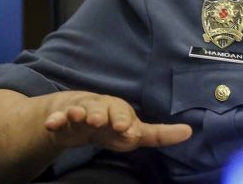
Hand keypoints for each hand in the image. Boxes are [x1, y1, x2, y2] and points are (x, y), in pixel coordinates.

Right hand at [42, 91, 191, 152]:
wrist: (75, 115)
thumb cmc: (110, 125)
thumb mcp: (131, 132)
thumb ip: (158, 135)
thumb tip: (190, 132)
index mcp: (119, 112)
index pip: (125, 114)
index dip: (125, 120)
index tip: (127, 129)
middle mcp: (102, 108)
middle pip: (103, 108)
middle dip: (103, 114)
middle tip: (101, 121)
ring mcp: (81, 111)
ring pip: (80, 110)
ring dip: (80, 113)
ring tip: (79, 117)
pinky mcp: (63, 116)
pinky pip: (57, 118)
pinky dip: (55, 120)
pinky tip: (52, 124)